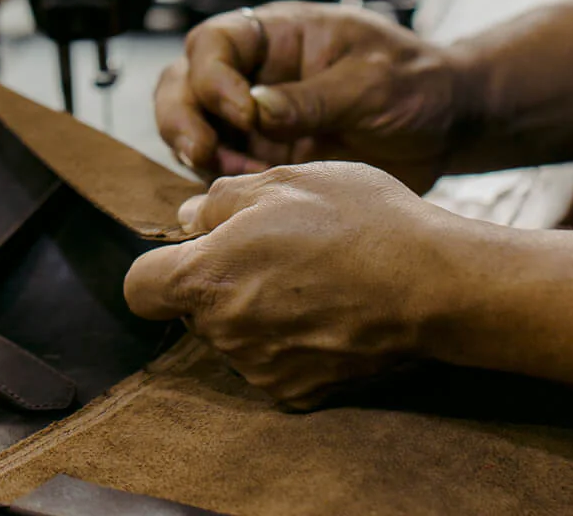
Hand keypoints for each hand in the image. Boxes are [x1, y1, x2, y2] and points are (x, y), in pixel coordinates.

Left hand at [124, 162, 468, 407]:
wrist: (432, 283)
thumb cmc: (357, 220)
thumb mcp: (284, 180)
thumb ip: (222, 199)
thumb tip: (189, 216)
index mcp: (207, 277)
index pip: (140, 287)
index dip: (161, 264)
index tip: (196, 247)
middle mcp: (225, 333)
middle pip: (193, 308)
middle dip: (218, 278)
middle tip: (272, 244)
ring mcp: (262, 369)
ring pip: (235, 333)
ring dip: (255, 306)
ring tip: (310, 271)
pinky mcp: (299, 393)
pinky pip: (273, 360)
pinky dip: (290, 337)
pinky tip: (329, 306)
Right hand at [156, 2, 459, 193]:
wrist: (446, 126)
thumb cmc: (416, 84)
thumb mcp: (372, 83)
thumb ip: (314, 98)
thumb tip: (254, 111)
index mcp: (279, 35)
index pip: (215, 42)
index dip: (212, 76)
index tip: (243, 112)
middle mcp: (256, 72)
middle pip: (185, 83)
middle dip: (181, 116)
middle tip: (201, 152)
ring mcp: (256, 117)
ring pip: (194, 127)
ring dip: (201, 154)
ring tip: (236, 177)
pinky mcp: (266, 157)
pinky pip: (223, 168)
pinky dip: (223, 182)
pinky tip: (250, 196)